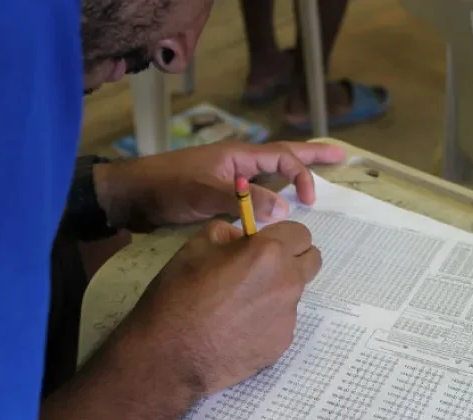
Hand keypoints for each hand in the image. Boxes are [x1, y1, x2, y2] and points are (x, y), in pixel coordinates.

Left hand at [94, 141, 345, 231]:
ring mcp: (228, 178)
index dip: (302, 176)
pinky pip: (255, 191)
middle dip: (312, 155)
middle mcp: (237, 163)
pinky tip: (277, 204)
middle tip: (340, 156)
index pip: (283, 159)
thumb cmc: (166, 188)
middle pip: (283, 155)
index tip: (309, 202)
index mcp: (238, 156)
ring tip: (315, 177)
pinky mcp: (218, 194)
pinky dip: (273, 193)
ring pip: (269, 172)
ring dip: (293, 173)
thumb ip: (243, 200)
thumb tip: (284, 211)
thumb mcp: (205, 193)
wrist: (131, 197)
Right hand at [125, 219, 321, 395]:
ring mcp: (288, 316)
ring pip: (294, 293)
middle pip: (312, 261)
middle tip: (262, 269)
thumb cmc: (178, 295)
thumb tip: (244, 238)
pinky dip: (267, 320)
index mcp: (269, 253)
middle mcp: (288, 282)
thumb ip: (228, 233)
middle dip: (293, 259)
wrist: (170, 355)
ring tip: (239, 306)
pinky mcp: (283, 343)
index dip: (282, 236)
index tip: (264, 245)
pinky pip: (282, 321)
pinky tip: (238, 329)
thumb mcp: (195, 247)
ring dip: (276, 291)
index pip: (301, 233)